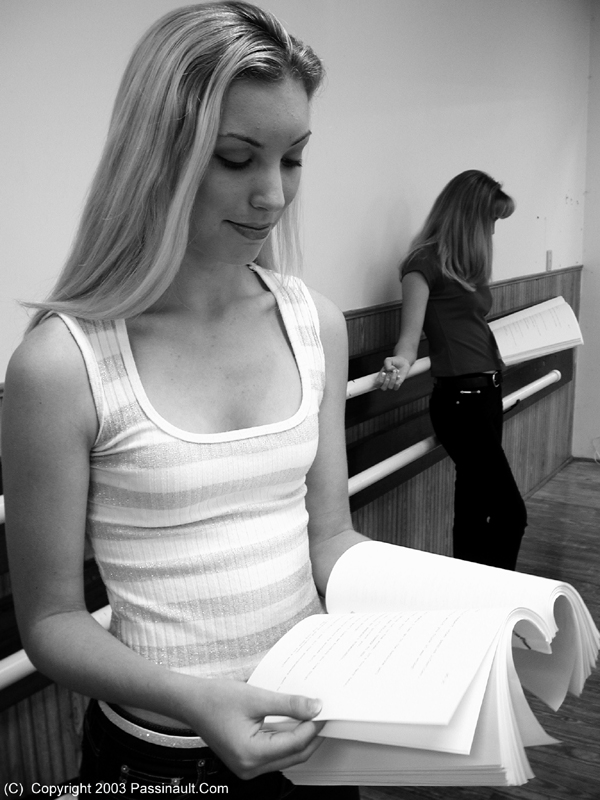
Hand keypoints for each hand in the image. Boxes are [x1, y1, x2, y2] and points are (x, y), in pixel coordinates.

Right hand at [183, 680, 324, 779]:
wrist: (191, 702)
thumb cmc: (215, 700)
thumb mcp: (256, 698)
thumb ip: (288, 705)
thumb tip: (314, 708)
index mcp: (251, 755)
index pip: (295, 744)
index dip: (313, 726)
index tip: (325, 710)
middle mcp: (250, 768)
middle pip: (294, 755)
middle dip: (311, 735)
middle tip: (324, 714)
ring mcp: (248, 766)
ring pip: (286, 756)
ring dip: (300, 737)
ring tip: (311, 716)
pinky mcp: (247, 759)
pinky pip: (275, 753)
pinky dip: (286, 738)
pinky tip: (294, 722)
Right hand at [376, 356, 410, 390]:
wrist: (403, 363)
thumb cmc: (394, 361)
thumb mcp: (388, 360)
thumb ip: (387, 364)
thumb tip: (389, 370)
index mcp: (380, 376)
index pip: (377, 383)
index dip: (380, 380)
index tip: (384, 373)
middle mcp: (385, 381)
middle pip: (383, 388)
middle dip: (386, 381)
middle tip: (390, 372)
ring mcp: (391, 383)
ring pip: (390, 387)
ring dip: (393, 379)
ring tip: (396, 371)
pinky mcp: (397, 384)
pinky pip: (396, 388)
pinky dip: (397, 382)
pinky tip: (399, 376)